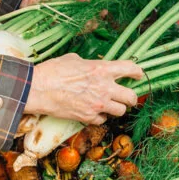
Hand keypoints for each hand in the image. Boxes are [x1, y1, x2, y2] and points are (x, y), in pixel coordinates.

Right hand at [25, 53, 143, 123]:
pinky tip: (94, 111)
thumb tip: (93, 67)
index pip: (130, 69)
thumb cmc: (53, 71)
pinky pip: (103, 120)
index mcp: (102, 69)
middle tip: (127, 97)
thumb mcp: (74, 59)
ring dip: (117, 108)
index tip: (139, 74)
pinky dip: (101, 116)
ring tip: (110, 105)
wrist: (39, 89)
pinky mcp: (88, 117)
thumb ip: (90, 64)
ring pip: (121, 111)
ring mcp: (98, 105)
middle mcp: (104, 88)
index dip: (138, 72)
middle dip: (131, 97)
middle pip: (131, 97)